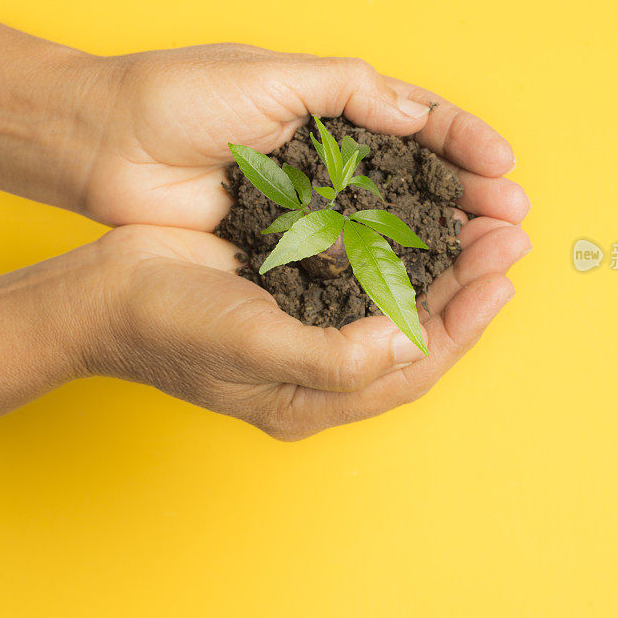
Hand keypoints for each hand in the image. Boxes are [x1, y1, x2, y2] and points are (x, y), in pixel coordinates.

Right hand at [0, 221, 528, 437]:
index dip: (464, 324)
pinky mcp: (300, 290)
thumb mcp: (251, 346)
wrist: (109, 293)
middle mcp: (325, 368)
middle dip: (467, 288)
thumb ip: (332, 359)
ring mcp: (314, 328)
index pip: (414, 367)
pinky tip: (422, 220)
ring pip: (399, 302)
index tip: (502, 278)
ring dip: (443, 265)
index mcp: (318, 397)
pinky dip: (402, 249)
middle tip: (508, 239)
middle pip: (418, 333)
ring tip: (483, 226)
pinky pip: (368, 275)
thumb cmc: (171, 325)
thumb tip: (407, 347)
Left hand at [80, 44, 529, 228]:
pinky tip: (423, 277)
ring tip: (486, 251)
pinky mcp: (292, 243)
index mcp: (338, 109)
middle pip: (420, 180)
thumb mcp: (269, 75)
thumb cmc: (182, 98)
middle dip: (469, 197)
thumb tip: (417, 111)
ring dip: (441, 238)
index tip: (502, 166)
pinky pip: (349, 257)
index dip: (466, 143)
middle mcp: (337, 160)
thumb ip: (348, 87)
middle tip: (511, 218)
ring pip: (393, 223)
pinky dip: (387, 267)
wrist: (111, 147)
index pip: (421, 122)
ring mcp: (318, 205)